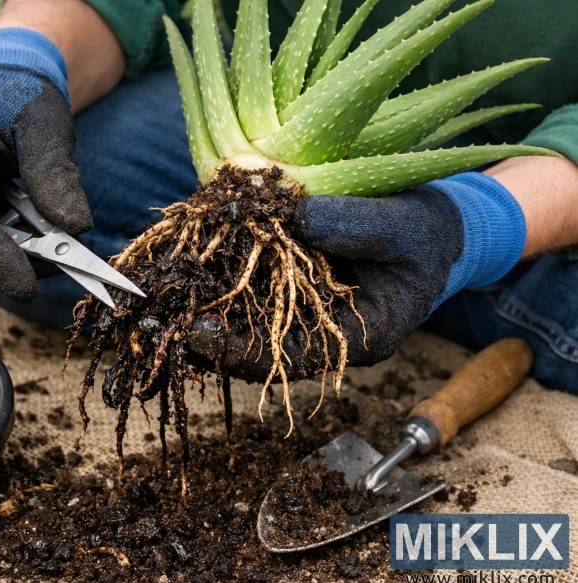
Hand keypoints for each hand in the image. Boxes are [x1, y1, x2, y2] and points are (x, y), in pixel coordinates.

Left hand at [188, 173, 526, 381]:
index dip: (241, 350)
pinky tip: (179, 271)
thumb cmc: (427, 231)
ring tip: (153, 303)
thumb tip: (294, 217)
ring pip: (244, 323)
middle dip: (204, 338)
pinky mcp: (290, 286)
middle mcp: (323, 334)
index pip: (290, 359)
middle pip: (254, 349)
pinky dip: (214, 281)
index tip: (196, 334)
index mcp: (358, 337)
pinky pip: (247, 291)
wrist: (435, 227)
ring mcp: (304, 312)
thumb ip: (354, 225)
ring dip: (198, 311)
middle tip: (155, 323)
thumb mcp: (403, 225)